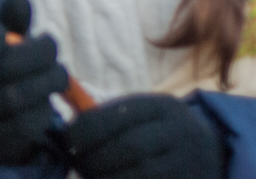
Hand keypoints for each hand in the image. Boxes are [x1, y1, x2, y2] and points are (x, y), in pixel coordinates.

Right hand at [0, 0, 68, 164]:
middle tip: (49, 45)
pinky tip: (45, 97)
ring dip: (48, 79)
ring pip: (20, 98)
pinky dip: (45, 107)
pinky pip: (29, 124)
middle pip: (4, 72)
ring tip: (55, 71)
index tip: (1, 30)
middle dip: (36, 54)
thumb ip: (5, 21)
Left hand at [58, 94, 222, 178]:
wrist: (209, 151)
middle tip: (74, 162)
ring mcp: (188, 161)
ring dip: (106, 177)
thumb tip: (60, 98)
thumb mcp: (139, 112)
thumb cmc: (155, 129)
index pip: (118, 114)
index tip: (66, 140)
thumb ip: (103, 108)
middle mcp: (179, 131)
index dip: (87, 128)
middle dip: (95, 156)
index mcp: (161, 105)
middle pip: (130, 145)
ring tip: (86, 175)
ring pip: (140, 172)